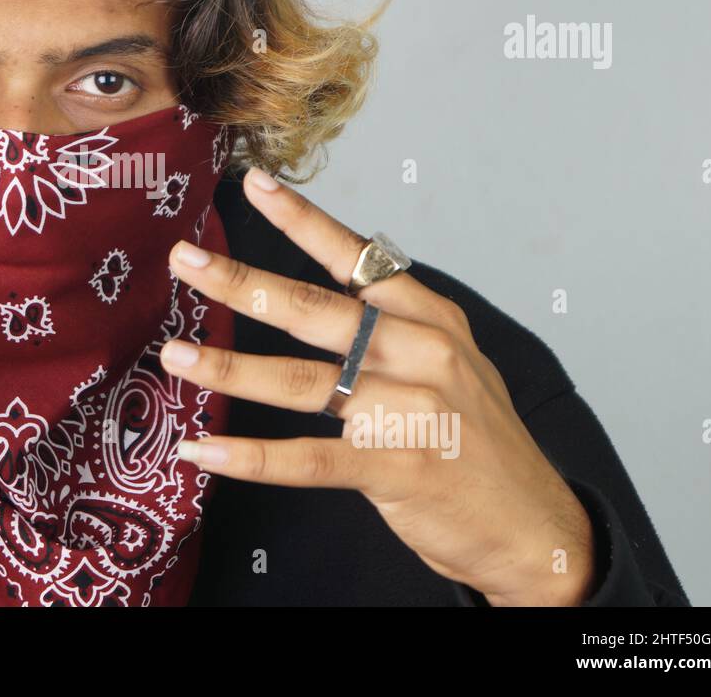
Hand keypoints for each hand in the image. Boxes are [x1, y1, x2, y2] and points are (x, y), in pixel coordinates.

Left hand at [161, 167, 597, 605]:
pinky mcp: (397, 467)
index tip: (255, 184)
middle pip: (314, 310)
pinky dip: (251, 457)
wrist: (535, 526)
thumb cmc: (479, 442)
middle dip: (241, 281)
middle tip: (184, 260)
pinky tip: (203, 451)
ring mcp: (409, 410)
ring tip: (175, 354)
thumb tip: (323, 298)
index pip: (357, 258)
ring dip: (230, 366)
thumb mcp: (451, 363)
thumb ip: (392, 329)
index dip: (303, 220)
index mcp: (430, 319)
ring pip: (302, 381)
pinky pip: (308, 458)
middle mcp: (420, 353)